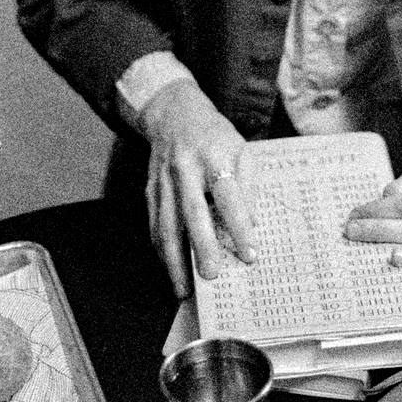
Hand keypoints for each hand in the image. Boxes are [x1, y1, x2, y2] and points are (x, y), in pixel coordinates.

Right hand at [138, 79, 256, 296]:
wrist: (175, 113)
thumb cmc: (215, 136)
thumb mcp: (240, 148)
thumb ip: (247, 184)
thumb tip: (250, 223)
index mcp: (214, 155)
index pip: (229, 194)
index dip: (239, 225)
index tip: (249, 253)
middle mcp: (186, 167)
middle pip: (193, 211)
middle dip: (202, 246)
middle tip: (212, 275)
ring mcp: (164, 179)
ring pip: (166, 223)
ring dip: (174, 259)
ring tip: (184, 288)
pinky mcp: (150, 189)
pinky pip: (154, 224)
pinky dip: (161, 250)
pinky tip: (170, 269)